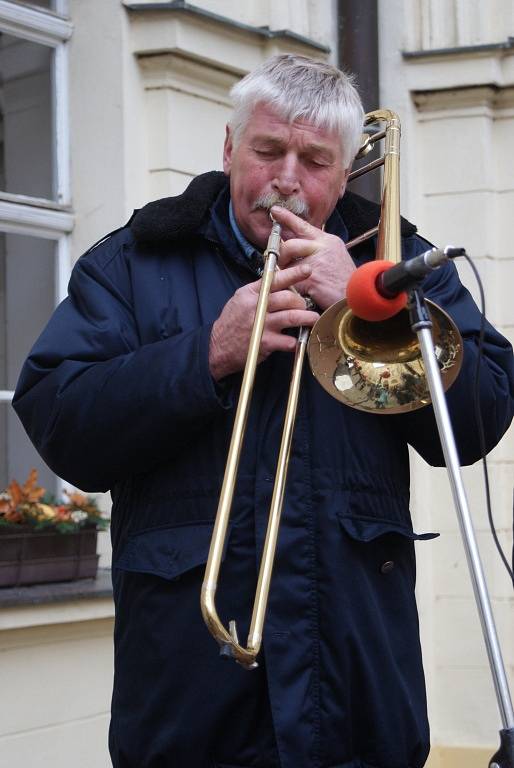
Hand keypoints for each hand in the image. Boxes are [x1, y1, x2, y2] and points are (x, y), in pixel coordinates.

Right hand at [209, 263, 319, 380]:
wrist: (217, 347)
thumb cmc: (231, 323)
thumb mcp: (240, 300)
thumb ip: (258, 291)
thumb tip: (279, 282)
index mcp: (251, 294)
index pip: (275, 279)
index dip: (293, 274)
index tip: (308, 270)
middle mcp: (256, 307)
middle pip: (288, 298)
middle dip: (302, 302)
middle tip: (306, 306)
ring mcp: (261, 325)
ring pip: (292, 317)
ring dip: (307, 318)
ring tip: (313, 319)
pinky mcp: (264, 343)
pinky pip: (287, 341)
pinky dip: (295, 341)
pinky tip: (297, 342)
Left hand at [270, 206, 355, 310]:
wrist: (360, 297)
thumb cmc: (346, 282)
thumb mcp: (335, 257)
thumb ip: (318, 250)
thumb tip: (296, 247)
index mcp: (328, 241)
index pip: (304, 225)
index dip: (287, 218)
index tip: (274, 211)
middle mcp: (323, 248)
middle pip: (290, 245)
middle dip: (281, 256)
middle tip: (280, 264)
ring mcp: (317, 263)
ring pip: (288, 264)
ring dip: (285, 273)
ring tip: (291, 280)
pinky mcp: (312, 279)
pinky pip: (292, 281)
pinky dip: (291, 288)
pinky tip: (299, 293)